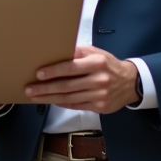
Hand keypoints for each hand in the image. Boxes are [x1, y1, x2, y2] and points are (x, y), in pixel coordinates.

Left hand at [23, 45, 140, 113]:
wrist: (131, 83)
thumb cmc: (109, 65)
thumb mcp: (96, 53)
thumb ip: (78, 53)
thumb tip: (57, 53)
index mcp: (97, 63)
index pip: (71, 67)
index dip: (53, 71)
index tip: (38, 74)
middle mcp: (99, 80)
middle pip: (67, 86)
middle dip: (45, 88)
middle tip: (29, 88)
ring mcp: (99, 95)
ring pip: (69, 98)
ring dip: (49, 98)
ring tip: (35, 96)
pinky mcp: (100, 107)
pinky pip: (76, 105)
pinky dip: (62, 103)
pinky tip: (51, 101)